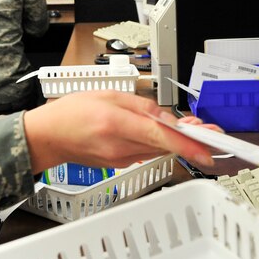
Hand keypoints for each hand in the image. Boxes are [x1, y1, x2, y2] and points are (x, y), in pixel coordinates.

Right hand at [23, 90, 218, 171]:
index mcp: (117, 125)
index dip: (188, 144)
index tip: (208, 149)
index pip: (160, 137)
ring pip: (157, 149)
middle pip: (164, 145)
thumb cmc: (71, 112)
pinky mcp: (120, 163)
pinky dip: (157, 143)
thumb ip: (141, 105)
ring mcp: (120, 159)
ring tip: (190, 127)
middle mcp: (120, 147)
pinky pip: (145, 152)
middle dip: (189, 138)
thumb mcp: (107, 95)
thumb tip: (167, 118)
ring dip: (174, 140)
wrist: (48, 137)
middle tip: (211, 132)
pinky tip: (160, 133)